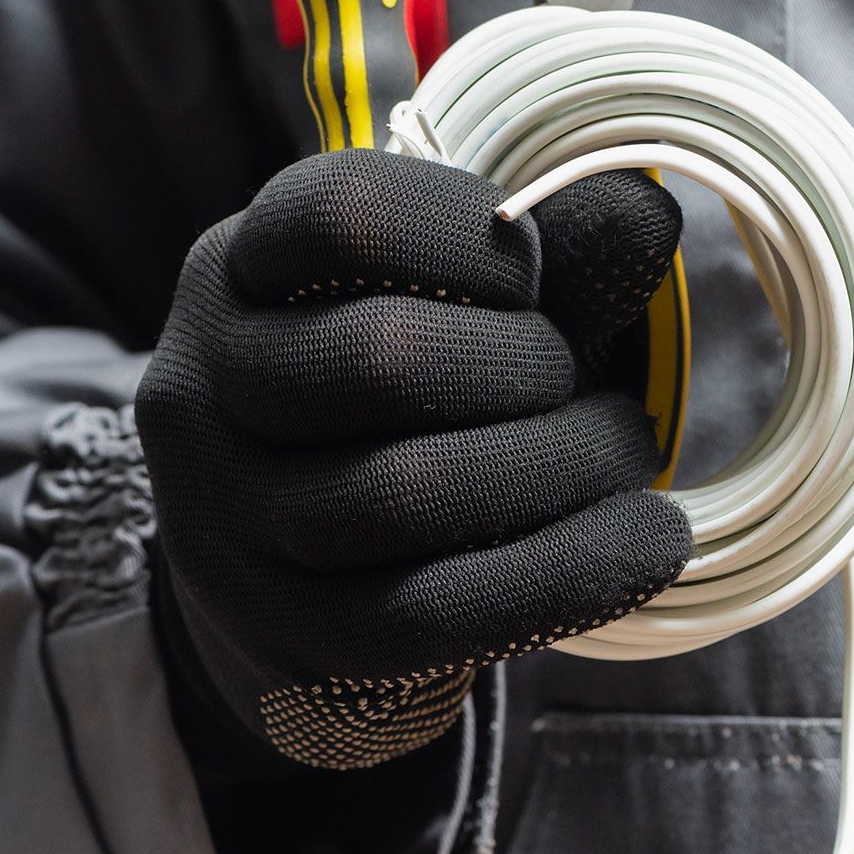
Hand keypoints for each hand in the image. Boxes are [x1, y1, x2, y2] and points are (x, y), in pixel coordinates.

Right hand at [138, 149, 691, 769]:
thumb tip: (645, 215)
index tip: (533, 274)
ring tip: (623, 451)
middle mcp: (203, 390)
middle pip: (382, 358)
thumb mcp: (477, 305)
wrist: (330, 572)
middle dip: (529, 366)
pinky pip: (438, 611)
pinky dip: (571, 572)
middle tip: (587, 382)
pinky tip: (649, 541)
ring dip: (563, 467)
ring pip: (409, 493)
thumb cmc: (427, 395)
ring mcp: (228, 525)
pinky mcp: (287, 639)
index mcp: (240, 271)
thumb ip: (557, 254)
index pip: (341, 215)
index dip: (468, 233)